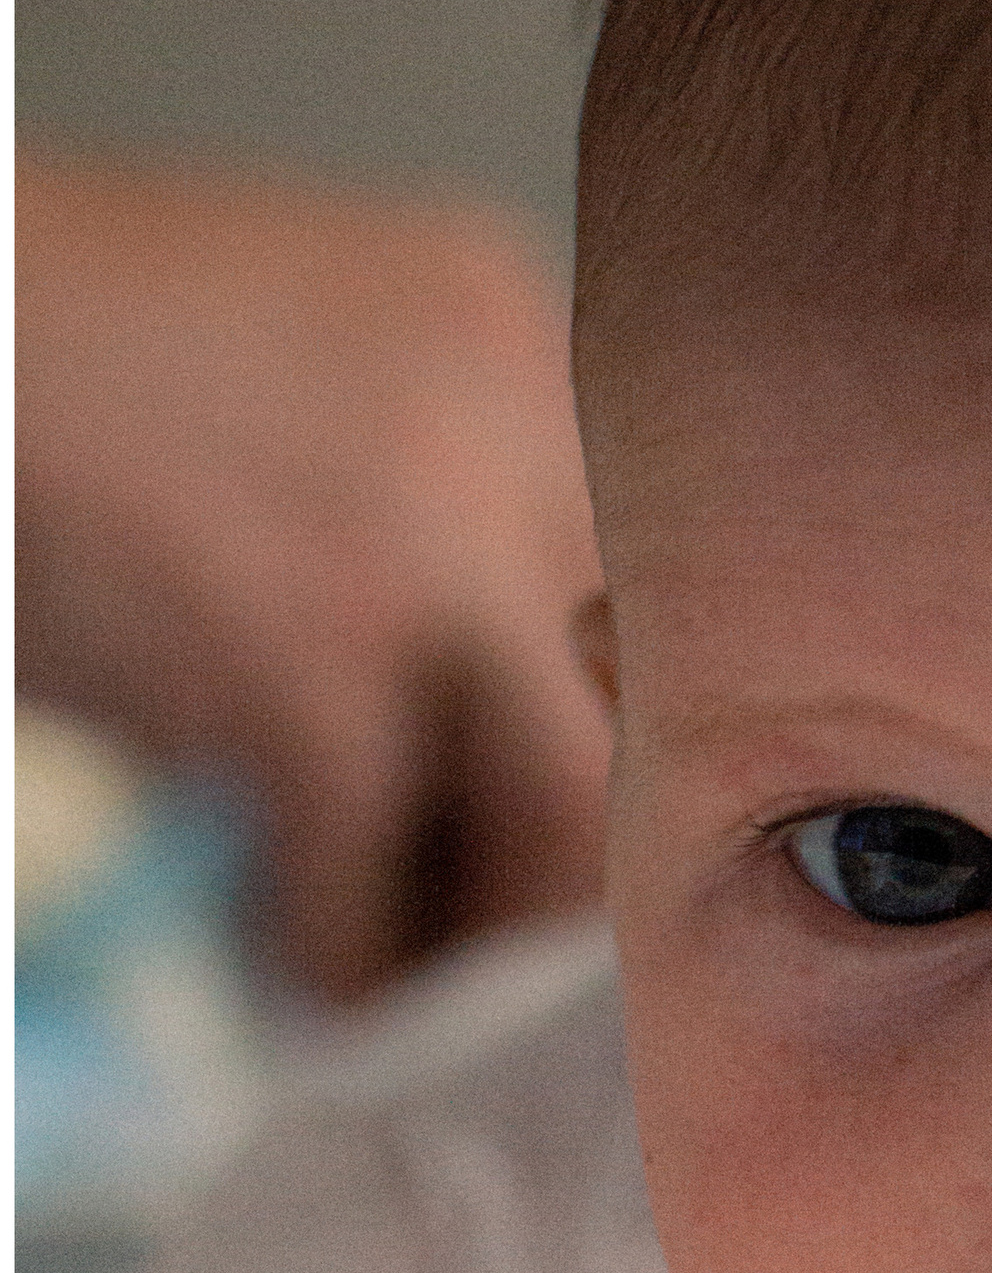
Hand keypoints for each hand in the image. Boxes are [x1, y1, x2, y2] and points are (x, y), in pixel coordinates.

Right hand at [17, 148, 607, 998]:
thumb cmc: (50, 366)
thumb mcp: (299, 374)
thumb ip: (430, 492)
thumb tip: (505, 719)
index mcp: (500, 326)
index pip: (651, 567)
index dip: (593, 702)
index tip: (525, 783)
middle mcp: (503, 414)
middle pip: (638, 685)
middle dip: (563, 818)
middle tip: (476, 890)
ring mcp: (421, 540)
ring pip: (565, 800)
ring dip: (479, 905)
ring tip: (393, 932)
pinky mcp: (309, 669)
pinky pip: (376, 877)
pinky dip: (335, 945)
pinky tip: (284, 940)